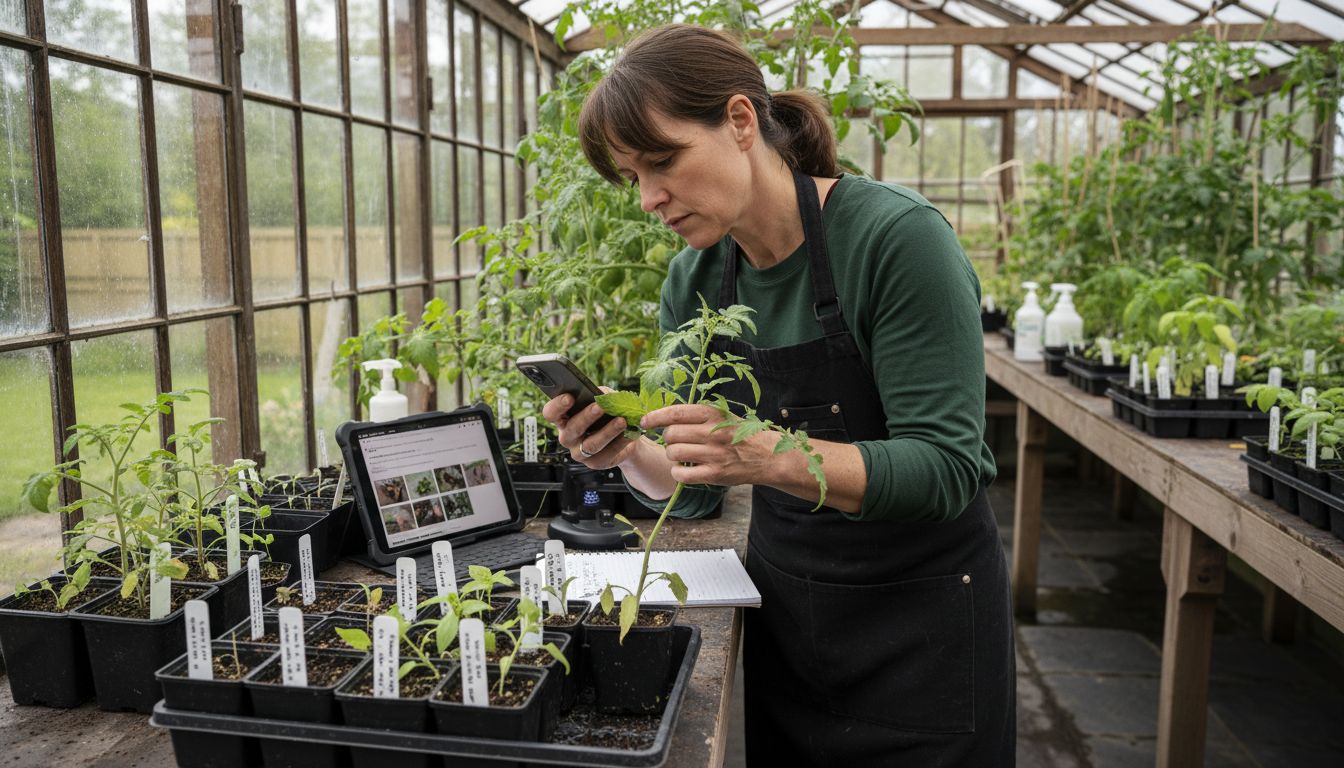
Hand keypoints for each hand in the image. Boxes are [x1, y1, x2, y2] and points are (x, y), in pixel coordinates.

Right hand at [539, 387, 635, 469]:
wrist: (625, 434)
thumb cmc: (609, 412)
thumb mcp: (605, 399)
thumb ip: (603, 395)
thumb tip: (605, 395)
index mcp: (564, 418)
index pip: (551, 413)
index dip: (557, 406)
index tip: (569, 397)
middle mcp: (568, 436)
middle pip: (571, 429)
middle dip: (586, 417)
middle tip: (599, 406)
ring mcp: (580, 452)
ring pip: (591, 444)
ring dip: (607, 432)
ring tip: (621, 421)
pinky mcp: (595, 462)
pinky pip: (607, 453)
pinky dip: (621, 442)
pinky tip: (630, 433)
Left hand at [639, 405, 776, 486]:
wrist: (767, 455)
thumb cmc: (740, 434)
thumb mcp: (722, 416)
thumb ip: (697, 416)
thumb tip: (664, 418)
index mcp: (713, 414)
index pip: (676, 413)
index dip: (655, 417)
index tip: (644, 422)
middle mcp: (713, 432)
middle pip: (671, 434)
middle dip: (668, 439)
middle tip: (676, 442)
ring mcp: (713, 454)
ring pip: (672, 453)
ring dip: (671, 456)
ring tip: (682, 456)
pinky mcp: (714, 474)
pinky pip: (681, 474)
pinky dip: (677, 473)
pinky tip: (683, 470)